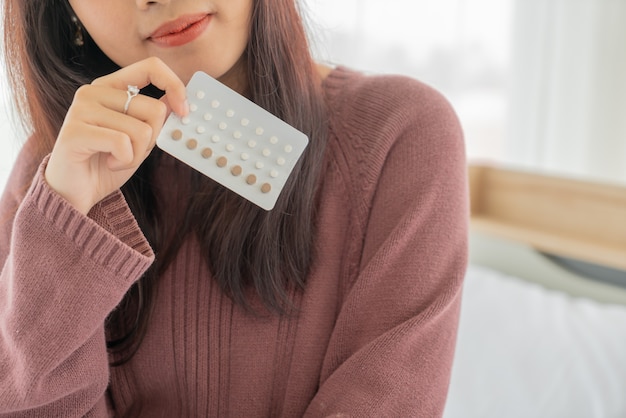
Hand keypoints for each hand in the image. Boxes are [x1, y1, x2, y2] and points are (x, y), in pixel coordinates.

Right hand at [45, 57, 188, 214]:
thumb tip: (179, 100)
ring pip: (142, 130)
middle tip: (131, 150)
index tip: (184, 112)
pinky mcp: (75, 131)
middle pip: (155, 109)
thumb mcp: (140, 138)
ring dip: (137, 154)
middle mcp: (93, 92)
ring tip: (116, 159)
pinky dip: (124, 161)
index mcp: (110, 87)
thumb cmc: (107, 163)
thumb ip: (155, 117)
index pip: (151, 67)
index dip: (174, 86)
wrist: (75, 192)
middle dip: (152, 139)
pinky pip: (122, 144)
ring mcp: (81, 109)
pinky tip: (108, 163)